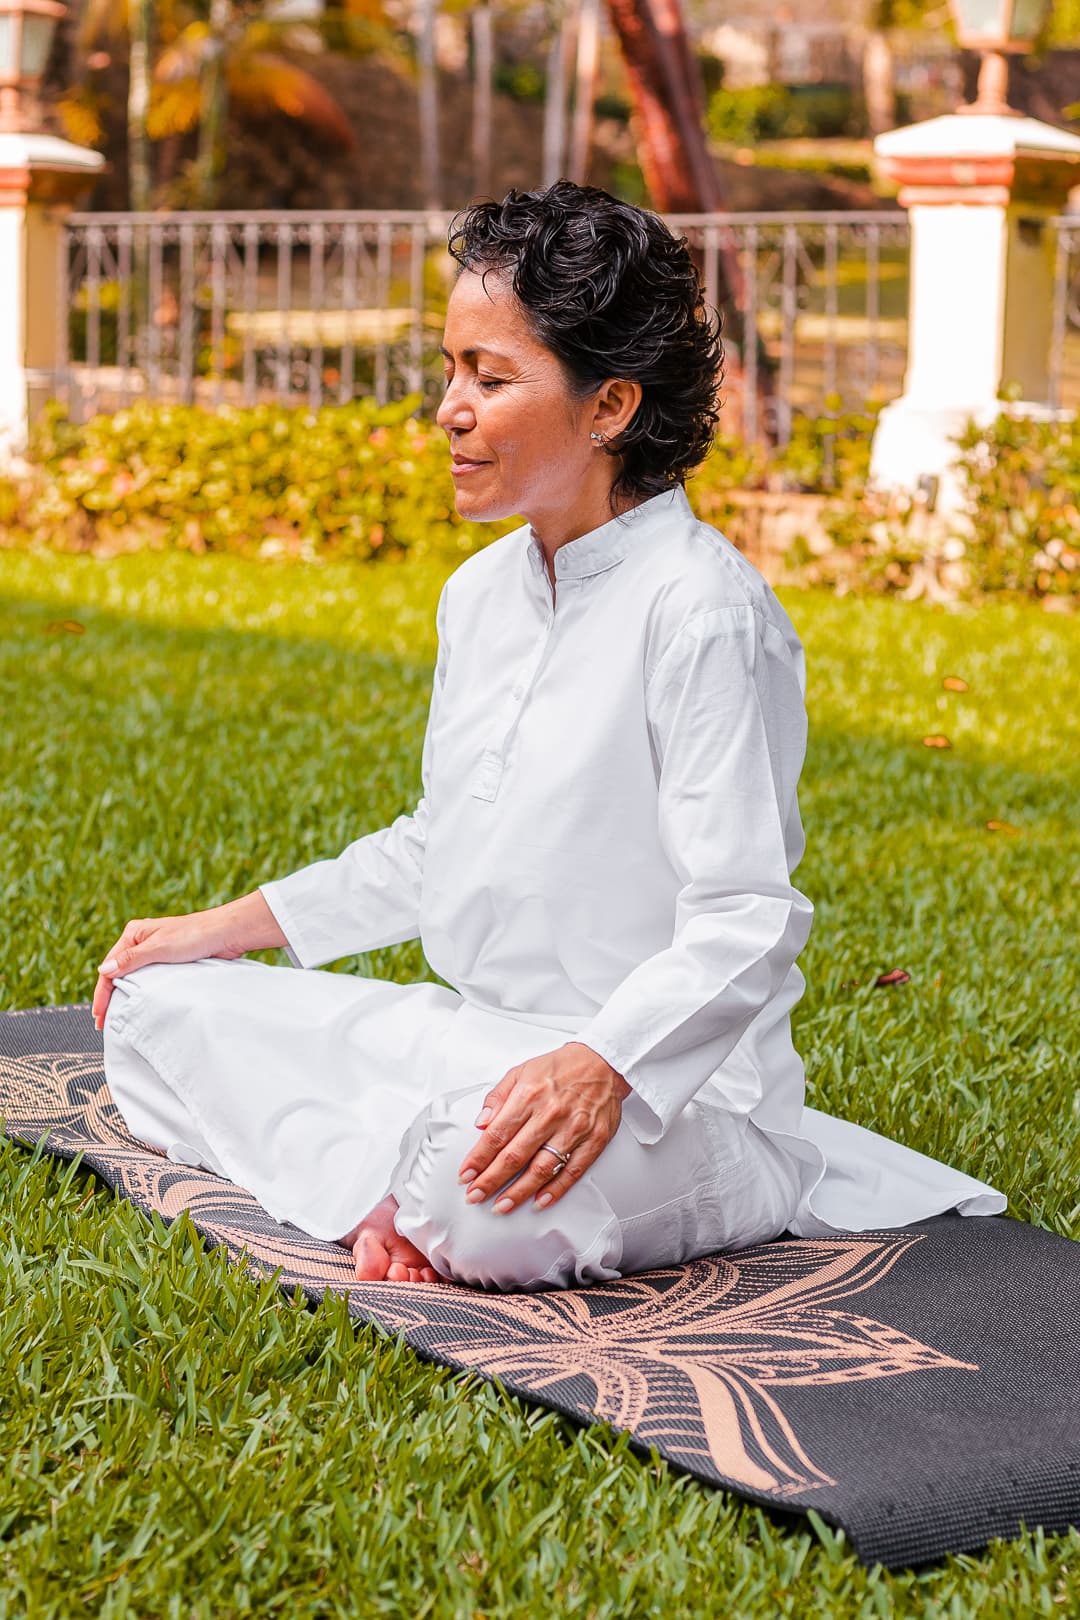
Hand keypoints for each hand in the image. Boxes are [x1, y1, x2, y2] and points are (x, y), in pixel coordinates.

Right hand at [92, 891, 287, 1031]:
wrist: (226, 934)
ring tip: (116, 1016)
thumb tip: (103, 971)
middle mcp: (141, 941)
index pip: (110, 967)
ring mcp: (155, 951)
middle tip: (102, 1022)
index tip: (99, 1016)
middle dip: (108, 997)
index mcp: (134, 934)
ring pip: (133, 977)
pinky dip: (140, 991)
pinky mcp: (170, 960)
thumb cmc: (195, 935)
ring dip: (123, 995)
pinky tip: (138, 1004)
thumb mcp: (160, 948)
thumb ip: (131, 960)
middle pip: (118, 973)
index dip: (102, 993)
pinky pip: (149, 978)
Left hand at [456, 1041, 631, 1216]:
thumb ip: (498, 1097)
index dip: (478, 1158)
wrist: (603, 1062)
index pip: (497, 1135)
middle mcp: (550, 1114)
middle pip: (515, 1156)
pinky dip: (556, 1190)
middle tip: (475, 1196)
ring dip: (519, 1192)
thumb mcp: (521, 1071)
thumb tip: (481, 1122)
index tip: (466, 1174)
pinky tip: (540, 1201)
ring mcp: (573, 1129)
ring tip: (502, 1206)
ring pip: (542, 1168)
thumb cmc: (560, 1068)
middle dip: (491, 1180)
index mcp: (529, 1095)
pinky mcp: (594, 1140)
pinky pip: (573, 1171)